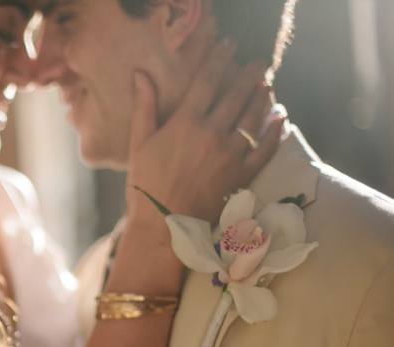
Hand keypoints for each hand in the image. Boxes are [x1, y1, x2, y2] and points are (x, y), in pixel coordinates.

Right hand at [127, 37, 284, 226]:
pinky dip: (275, 133)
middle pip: (237, 94)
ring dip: (262, 98)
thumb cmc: (144, 186)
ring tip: (266, 85)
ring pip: (253, 118)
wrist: (162, 228)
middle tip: (256, 63)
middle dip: (248, 74)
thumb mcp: (138, 144)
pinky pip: (264, 150)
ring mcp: (229, 156)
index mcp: (185, 124)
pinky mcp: (240, 176)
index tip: (227, 46)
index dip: (219, 59)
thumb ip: (144, 107)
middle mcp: (211, 135)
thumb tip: (141, 75)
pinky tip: (280, 119)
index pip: (207, 81)